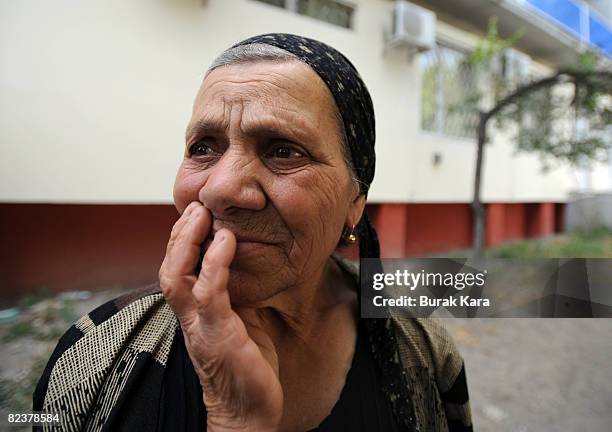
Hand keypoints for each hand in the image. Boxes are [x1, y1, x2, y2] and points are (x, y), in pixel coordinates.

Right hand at [159, 202, 282, 430]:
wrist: (249, 410)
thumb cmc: (246, 365)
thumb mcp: (240, 320)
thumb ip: (233, 293)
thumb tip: (242, 264)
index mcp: (193, 312)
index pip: (176, 268)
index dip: (181, 240)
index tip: (196, 214)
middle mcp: (188, 316)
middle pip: (168, 267)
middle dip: (179, 233)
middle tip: (195, 206)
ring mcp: (199, 325)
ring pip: (176, 276)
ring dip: (187, 241)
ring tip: (201, 214)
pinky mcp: (217, 333)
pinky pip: (209, 292)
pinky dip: (214, 263)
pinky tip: (225, 241)